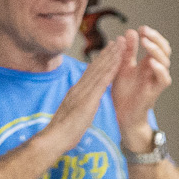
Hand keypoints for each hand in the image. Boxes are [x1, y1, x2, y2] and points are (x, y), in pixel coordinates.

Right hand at [38, 35, 128, 157]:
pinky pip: (102, 81)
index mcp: (77, 91)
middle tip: (120, 40)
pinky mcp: (88, 99)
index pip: (91, 73)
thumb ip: (81, 105)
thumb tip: (85, 102)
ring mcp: (83, 92)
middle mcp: (79, 88)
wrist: (56, 138)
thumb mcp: (75, 113)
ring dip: (112, 55)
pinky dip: (111, 69)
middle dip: (109, 52)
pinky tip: (119, 61)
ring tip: (122, 43)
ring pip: (100, 69)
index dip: (102, 61)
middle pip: (96, 66)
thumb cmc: (65, 131)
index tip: (111, 51)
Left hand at [110, 28, 172, 147]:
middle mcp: (155, 70)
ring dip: (156, 51)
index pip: (157, 45)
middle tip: (145, 31)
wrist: (122, 114)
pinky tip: (151, 62)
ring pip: (166, 62)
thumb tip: (130, 31)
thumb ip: (128, 51)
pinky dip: (160, 70)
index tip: (141, 28)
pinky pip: (164, 79)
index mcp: (148, 63)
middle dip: (156, 39)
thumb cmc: (124, 92)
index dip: (152, 36)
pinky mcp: (155, 91)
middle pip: (165, 50)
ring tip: (145, 42)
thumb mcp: (122, 66)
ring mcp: (156, 80)